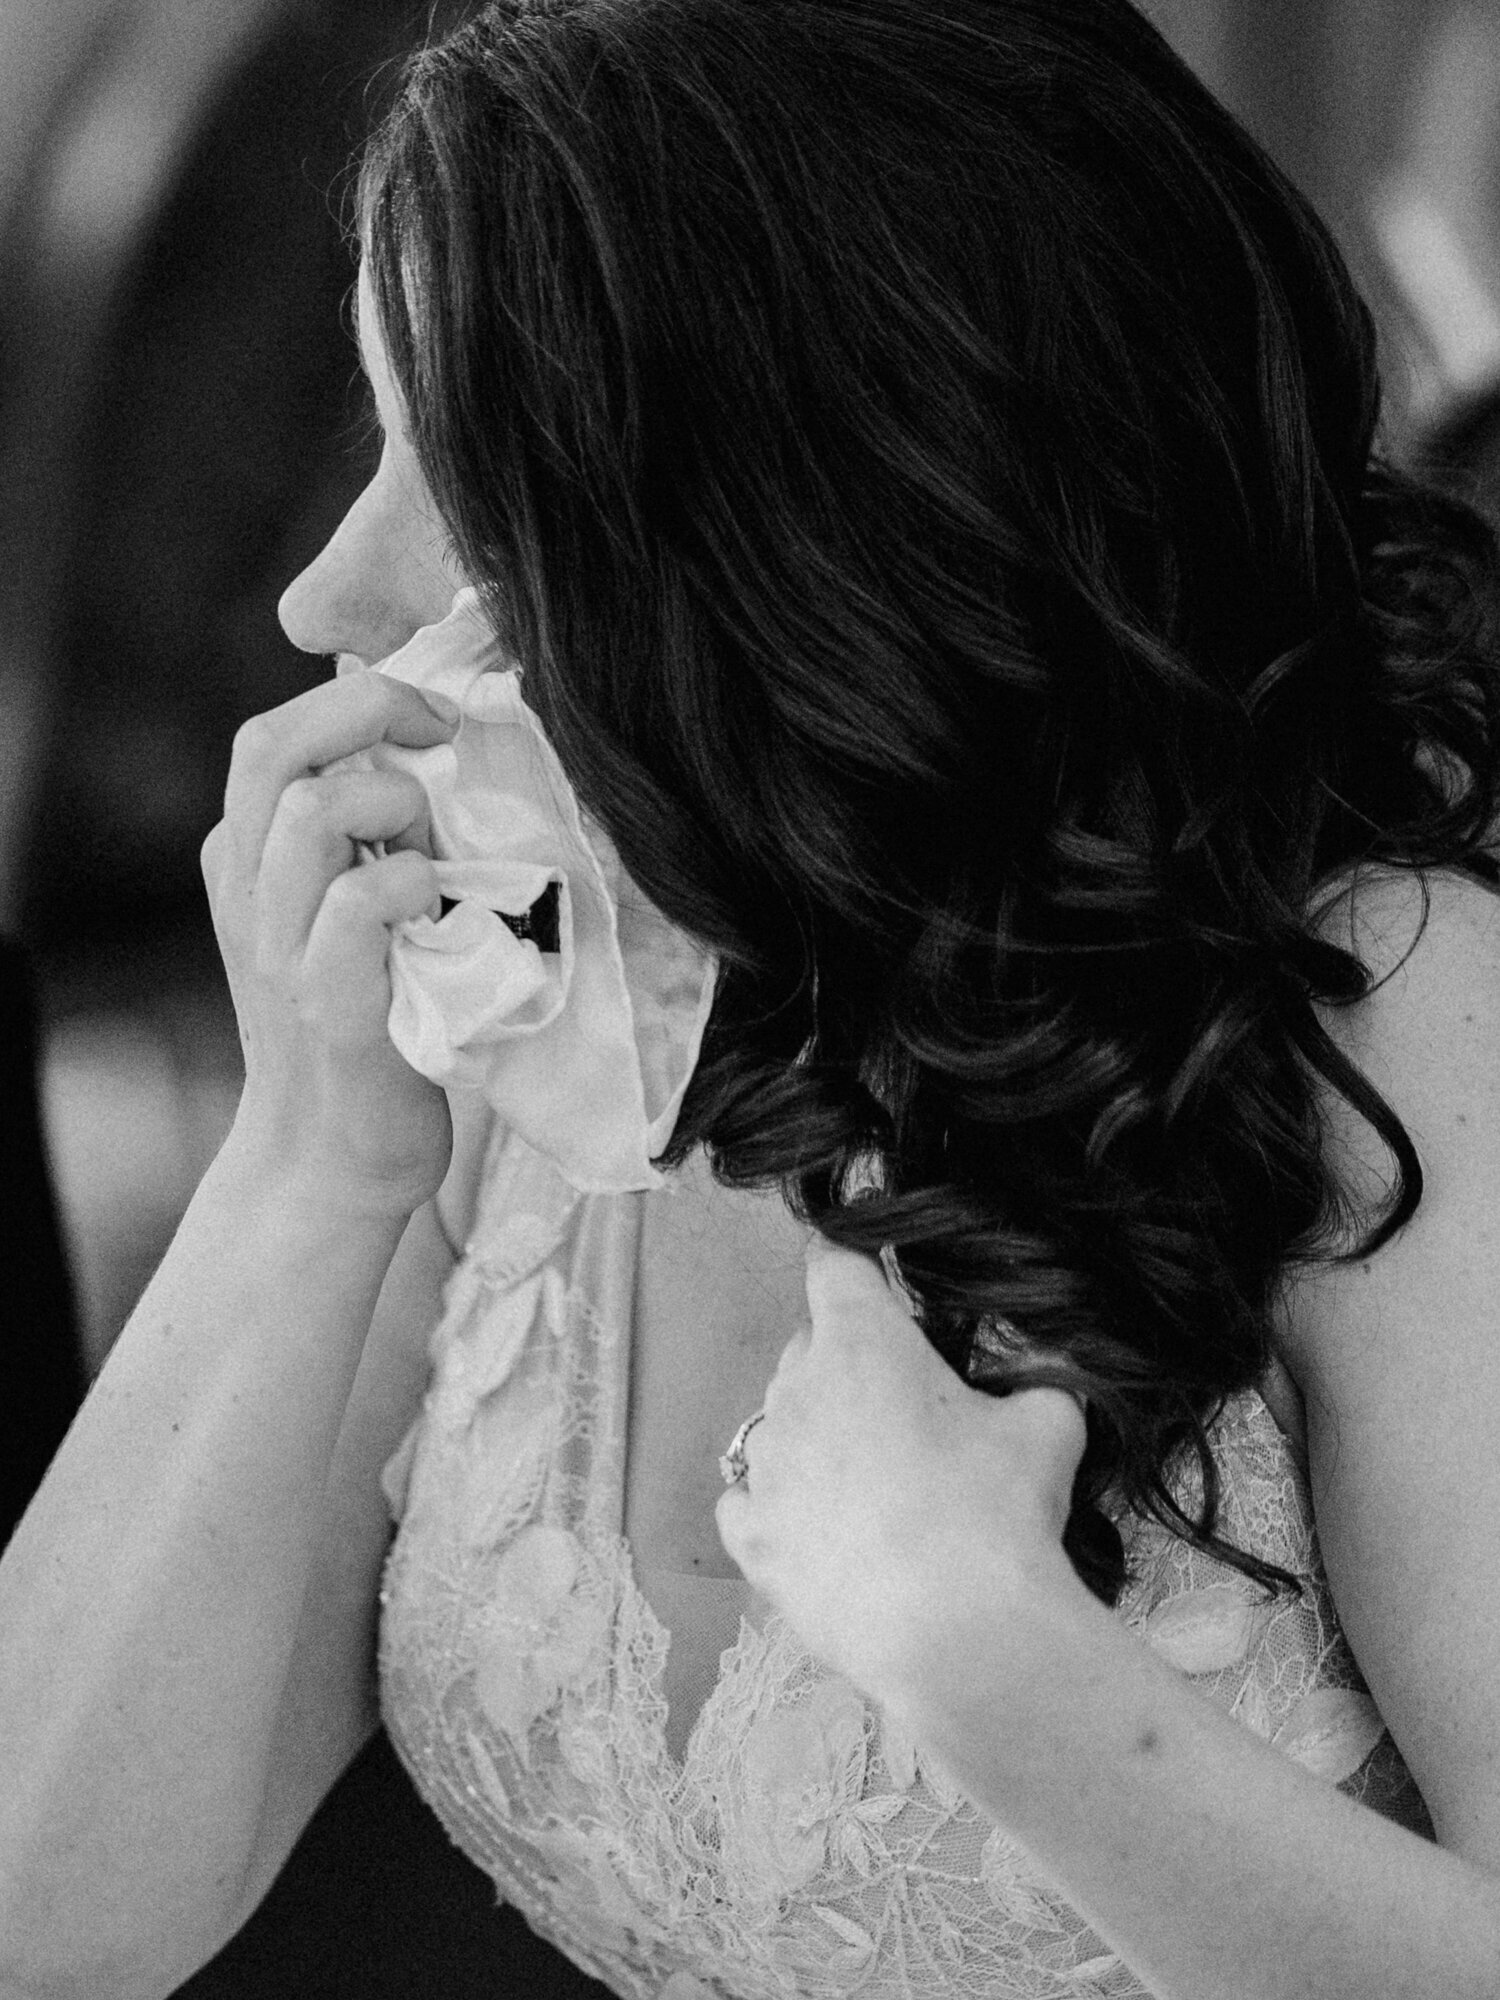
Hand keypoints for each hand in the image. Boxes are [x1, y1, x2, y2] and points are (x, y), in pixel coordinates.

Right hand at [203, 671, 460, 1214]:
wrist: (334, 1155)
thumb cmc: (369, 1017)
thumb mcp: (348, 909)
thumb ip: (364, 833)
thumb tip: (424, 740)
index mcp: (247, 858)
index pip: (276, 731)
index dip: (361, 698)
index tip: (436, 719)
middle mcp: (246, 891)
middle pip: (274, 746)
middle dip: (373, 713)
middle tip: (444, 739)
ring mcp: (278, 948)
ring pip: (312, 810)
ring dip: (397, 809)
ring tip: (434, 858)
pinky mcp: (327, 1003)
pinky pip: (362, 901)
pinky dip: (414, 885)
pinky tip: (440, 913)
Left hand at [716, 1235, 1089, 1705]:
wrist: (959, 1637)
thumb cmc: (1000, 1515)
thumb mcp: (1048, 1425)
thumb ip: (1039, 1379)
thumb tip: (1047, 1374)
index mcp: (860, 1342)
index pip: (832, 1263)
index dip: (849, 1260)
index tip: (859, 1268)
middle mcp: (796, 1390)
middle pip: (809, 1346)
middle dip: (850, 1362)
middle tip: (907, 1408)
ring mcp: (765, 1467)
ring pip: (779, 1423)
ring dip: (816, 1435)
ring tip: (874, 1484)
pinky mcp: (752, 1539)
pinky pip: (748, 1499)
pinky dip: (778, 1504)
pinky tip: (823, 1528)